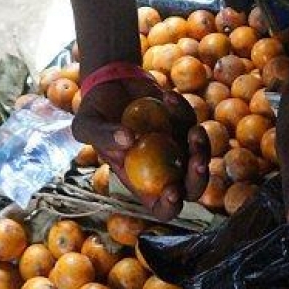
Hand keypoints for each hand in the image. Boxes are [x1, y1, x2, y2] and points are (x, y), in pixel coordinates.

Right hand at [73, 74, 209, 220]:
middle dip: (198, 178)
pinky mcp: (183, 123)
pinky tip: (167, 96)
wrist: (109, 82)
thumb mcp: (87, 124)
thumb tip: (128, 139)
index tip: (171, 190)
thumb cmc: (95, 111)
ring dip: (201, 145)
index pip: (160, 207)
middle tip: (196, 160)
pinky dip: (183, 110)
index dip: (169, 206)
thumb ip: (101, 135)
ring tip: (194, 130)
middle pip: (190, 188)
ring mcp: (176, 147)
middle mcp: (162, 169)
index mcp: (139, 181)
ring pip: (200, 156)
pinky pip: (191, 121)